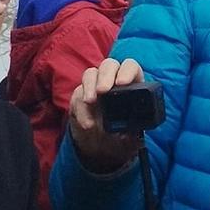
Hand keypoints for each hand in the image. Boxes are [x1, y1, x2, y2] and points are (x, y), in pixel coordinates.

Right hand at [68, 58, 149, 174]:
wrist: (102, 144)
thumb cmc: (122, 132)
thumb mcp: (130, 134)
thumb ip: (130, 131)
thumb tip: (126, 133)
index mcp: (131, 83)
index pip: (131, 67)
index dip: (127, 71)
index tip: (122, 83)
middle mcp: (112, 79)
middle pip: (109, 65)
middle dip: (105, 76)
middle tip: (103, 90)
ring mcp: (94, 85)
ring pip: (90, 74)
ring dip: (89, 86)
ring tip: (90, 101)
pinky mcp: (80, 96)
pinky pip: (77, 95)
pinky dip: (81, 109)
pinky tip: (87, 123)